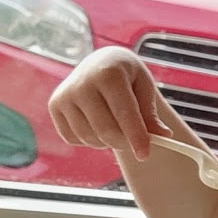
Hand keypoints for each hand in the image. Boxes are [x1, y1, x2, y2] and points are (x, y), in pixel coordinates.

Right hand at [50, 47, 168, 159]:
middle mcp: (81, 82)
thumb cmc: (126, 76)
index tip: (145, 155)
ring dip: (108, 142)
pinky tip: (97, 122)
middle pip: (106, 131)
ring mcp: (64, 94)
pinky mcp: (54, 106)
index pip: (124, 113)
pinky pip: (74, 139)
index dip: (136, 137)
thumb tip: (163, 136)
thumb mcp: (144, 87)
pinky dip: (90, 139)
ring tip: (116, 125)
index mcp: (108, 72)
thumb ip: (151, 113)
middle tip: (137, 143)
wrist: (100, 63)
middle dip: (125, 143)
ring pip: (90, 138)